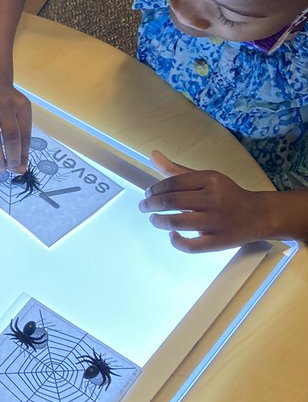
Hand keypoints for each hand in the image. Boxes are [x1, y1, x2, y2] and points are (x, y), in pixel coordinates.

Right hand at [0, 72, 31, 171]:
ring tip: (0, 167)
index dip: (23, 154)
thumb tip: (20, 164)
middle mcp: (4, 105)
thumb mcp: (20, 110)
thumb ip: (21, 133)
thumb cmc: (7, 100)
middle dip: (11, 158)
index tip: (22, 168)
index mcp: (21, 106)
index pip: (25, 135)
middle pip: (10, 137)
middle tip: (11, 169)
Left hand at [139, 150, 270, 250]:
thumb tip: (152, 155)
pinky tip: (172, 235)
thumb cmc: (226, 195)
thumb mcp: (204, 178)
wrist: (258, 214)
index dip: (155, 189)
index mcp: (210, 180)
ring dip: (159, 221)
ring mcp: (217, 221)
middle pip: (172, 201)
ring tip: (154, 219)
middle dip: (151, 204)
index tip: (147, 194)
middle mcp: (213, 199)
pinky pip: (192, 246)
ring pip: (177, 222)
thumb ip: (177, 170)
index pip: (172, 183)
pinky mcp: (219, 241)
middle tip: (143, 207)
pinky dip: (177, 241)